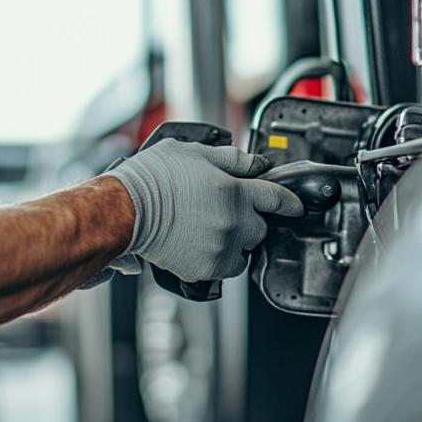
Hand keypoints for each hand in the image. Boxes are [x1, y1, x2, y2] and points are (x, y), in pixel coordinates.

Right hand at [107, 140, 303, 281]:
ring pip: (244, 252)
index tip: (295, 205)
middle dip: (250, 218)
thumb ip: (232, 159)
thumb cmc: (154, 178)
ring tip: (212, 229)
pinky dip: (219, 259)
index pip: (277, 198)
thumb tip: (256, 163)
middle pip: (261, 228)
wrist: (126, 210)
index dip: (289, 201)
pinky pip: (224, 268)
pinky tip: (201, 243)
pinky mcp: (204, 269)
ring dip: (237, 242)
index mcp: (235, 192)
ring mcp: (220, 250)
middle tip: (226, 209)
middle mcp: (233, 224)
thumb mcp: (195, 152)